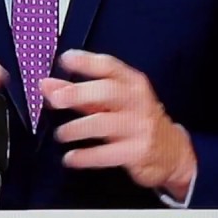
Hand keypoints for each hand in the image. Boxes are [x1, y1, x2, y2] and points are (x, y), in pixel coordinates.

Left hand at [41, 50, 196, 201]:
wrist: (172, 152)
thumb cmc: (135, 119)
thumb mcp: (111, 102)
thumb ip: (78, 92)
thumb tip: (45, 85)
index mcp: (132, 83)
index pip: (109, 66)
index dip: (86, 62)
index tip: (64, 60)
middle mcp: (137, 101)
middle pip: (107, 91)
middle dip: (78, 93)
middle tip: (55, 100)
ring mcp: (139, 126)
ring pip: (104, 124)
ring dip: (78, 128)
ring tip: (61, 134)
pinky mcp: (138, 152)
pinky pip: (108, 154)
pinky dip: (86, 156)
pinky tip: (71, 158)